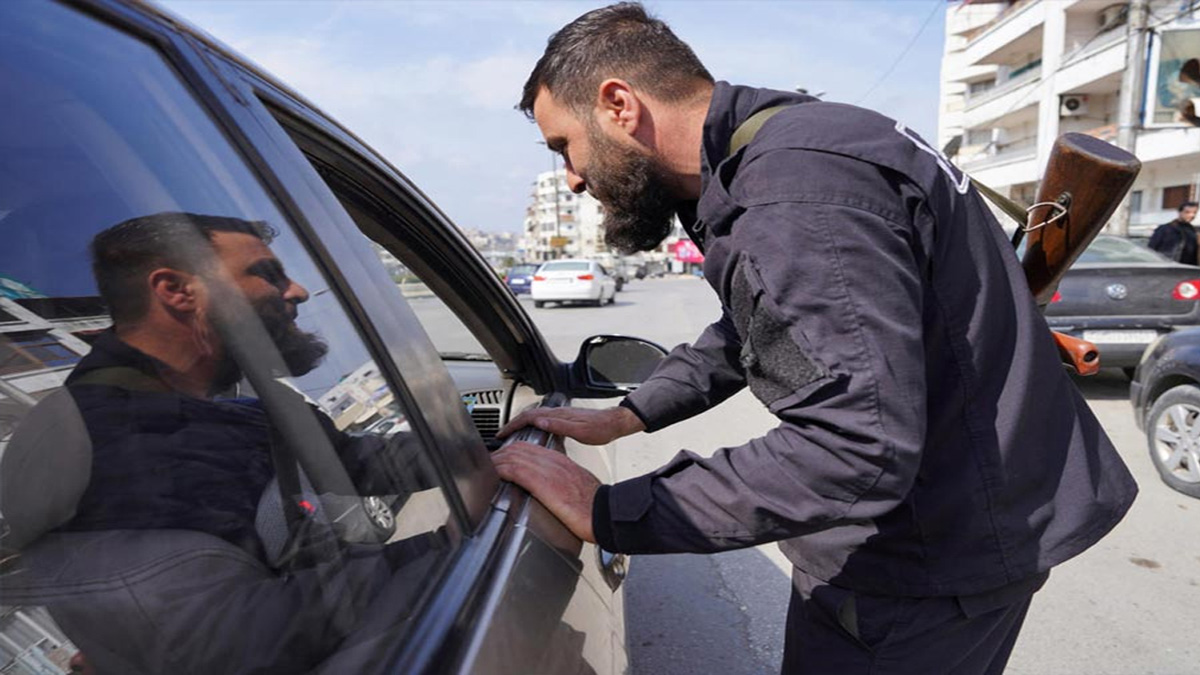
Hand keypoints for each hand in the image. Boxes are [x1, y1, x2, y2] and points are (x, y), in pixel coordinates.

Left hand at [492, 441, 600, 542]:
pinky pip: (513, 469)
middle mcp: (551, 461)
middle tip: (488, 463)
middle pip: (518, 448)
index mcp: (560, 460)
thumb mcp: (577, 485)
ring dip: (496, 462)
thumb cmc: (593, 504)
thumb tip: (553, 488)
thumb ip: (562, 481)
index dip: (511, 452)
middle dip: (500, 454)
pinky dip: (499, 470)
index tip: (501, 460)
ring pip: (512, 456)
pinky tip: (492, 475)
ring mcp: (545, 469)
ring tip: (485, 469)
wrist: (604, 511)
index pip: (529, 448)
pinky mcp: (540, 481)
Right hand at [497, 405, 644, 445]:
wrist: (614, 423)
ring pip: (534, 416)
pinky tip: (532, 432)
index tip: (502, 433)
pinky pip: (541, 419)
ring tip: (512, 434)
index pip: (528, 417)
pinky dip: (531, 424)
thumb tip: (541, 422)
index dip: (513, 424)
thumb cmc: (601, 429)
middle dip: (512, 423)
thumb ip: (560, 426)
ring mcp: (560, 414)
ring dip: (520, 423)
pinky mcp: (564, 418)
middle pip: (528, 415)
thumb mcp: (581, 431)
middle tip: (502, 434)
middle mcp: (557, 412)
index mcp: (558, 415)